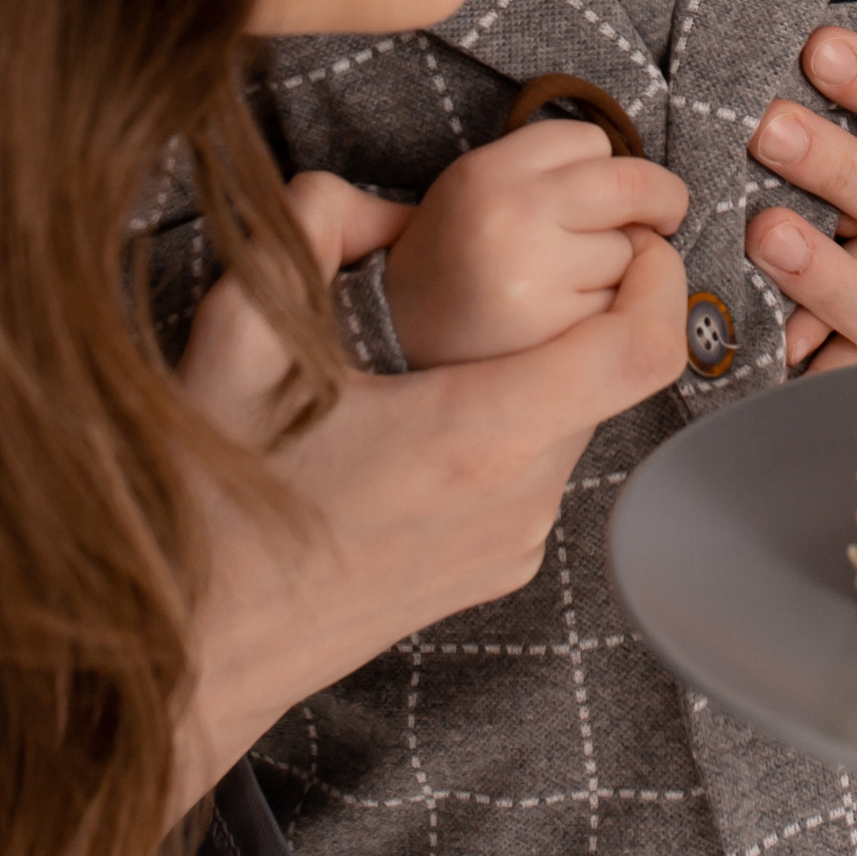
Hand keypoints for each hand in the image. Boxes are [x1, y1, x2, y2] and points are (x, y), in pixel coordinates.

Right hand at [166, 169, 686, 812]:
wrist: (196, 654)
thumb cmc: (211, 503)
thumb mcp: (234, 338)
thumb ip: (308, 229)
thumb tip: (381, 201)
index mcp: (470, 437)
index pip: (636, 352)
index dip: (661, 281)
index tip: (640, 236)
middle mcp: (514, 501)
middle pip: (602, 379)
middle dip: (582, 309)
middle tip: (520, 262)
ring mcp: (511, 546)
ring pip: (569, 425)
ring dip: (537, 369)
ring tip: (447, 340)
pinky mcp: (497, 573)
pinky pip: (534, 473)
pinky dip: (508, 424)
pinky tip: (424, 414)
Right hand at [382, 122, 689, 365]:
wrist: (398, 342)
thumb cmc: (456, 261)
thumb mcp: (479, 191)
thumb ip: (550, 174)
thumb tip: (647, 185)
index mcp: (487, 171)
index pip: (590, 140)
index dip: (606, 163)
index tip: (611, 187)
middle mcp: (512, 215)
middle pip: (633, 187)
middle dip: (663, 201)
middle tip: (666, 215)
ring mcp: (537, 275)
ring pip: (632, 254)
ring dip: (621, 269)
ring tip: (564, 285)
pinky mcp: (557, 332)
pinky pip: (622, 309)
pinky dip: (609, 314)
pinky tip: (564, 322)